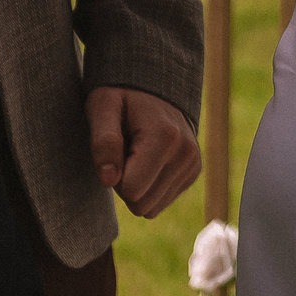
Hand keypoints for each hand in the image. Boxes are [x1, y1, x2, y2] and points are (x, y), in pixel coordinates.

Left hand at [88, 85, 200, 217]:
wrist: (153, 86)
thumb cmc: (121, 96)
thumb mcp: (103, 107)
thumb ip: (104, 141)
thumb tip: (108, 180)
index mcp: (166, 136)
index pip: (131, 190)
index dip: (114, 174)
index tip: (116, 148)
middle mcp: (186, 153)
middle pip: (140, 204)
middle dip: (125, 184)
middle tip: (124, 151)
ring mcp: (193, 164)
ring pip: (150, 209)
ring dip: (137, 187)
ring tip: (136, 154)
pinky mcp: (193, 172)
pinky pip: (160, 203)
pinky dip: (148, 187)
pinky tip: (148, 161)